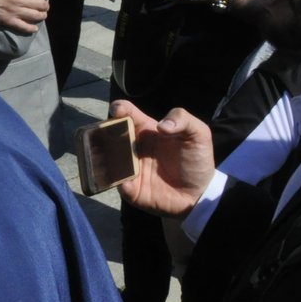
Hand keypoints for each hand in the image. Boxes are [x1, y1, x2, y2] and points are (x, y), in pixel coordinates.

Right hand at [0, 0, 52, 33]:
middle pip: (42, 4)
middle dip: (45, 5)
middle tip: (43, 5)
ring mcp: (14, 11)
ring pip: (36, 16)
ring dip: (42, 16)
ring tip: (41, 15)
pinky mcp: (8, 21)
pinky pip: (25, 27)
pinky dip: (32, 28)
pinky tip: (34, 27)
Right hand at [111, 101, 217, 218]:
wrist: (199, 192)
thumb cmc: (196, 159)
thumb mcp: (198, 134)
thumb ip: (183, 120)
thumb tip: (161, 126)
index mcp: (145, 130)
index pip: (127, 114)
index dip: (119, 109)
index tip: (118, 111)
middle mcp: (132, 146)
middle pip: (109, 135)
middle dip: (101, 133)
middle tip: (103, 136)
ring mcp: (130, 167)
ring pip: (108, 160)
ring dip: (104, 159)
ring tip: (108, 160)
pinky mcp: (132, 189)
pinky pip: (120, 185)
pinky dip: (121, 184)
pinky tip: (128, 184)